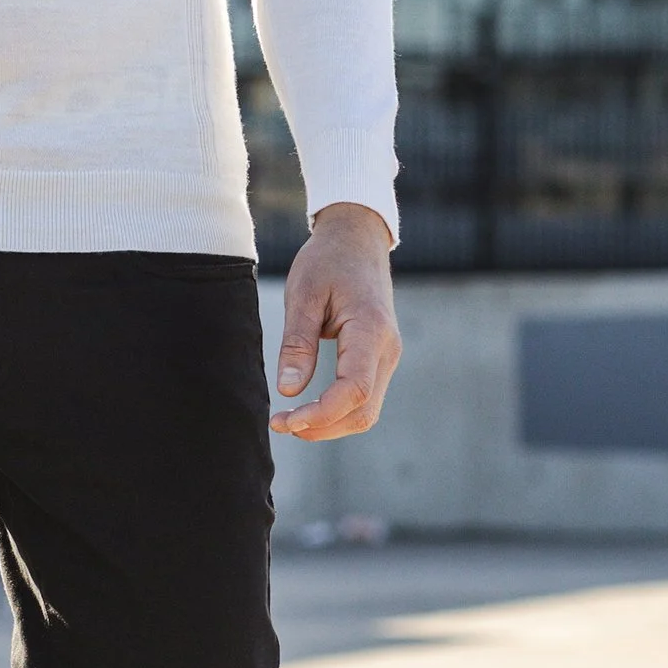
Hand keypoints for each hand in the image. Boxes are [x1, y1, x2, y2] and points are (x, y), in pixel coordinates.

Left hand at [272, 202, 401, 440]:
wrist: (357, 240)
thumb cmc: (328, 261)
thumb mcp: (303, 295)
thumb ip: (297, 343)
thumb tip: (289, 391)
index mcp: (371, 331)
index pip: (354, 390)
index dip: (321, 415)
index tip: (286, 419)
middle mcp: (387, 349)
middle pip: (364, 411)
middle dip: (322, 427)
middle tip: (279, 424)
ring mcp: (387, 356)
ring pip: (366, 411)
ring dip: (330, 424)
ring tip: (290, 420)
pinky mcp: (379, 359)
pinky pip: (364, 397)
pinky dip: (338, 411)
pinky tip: (309, 409)